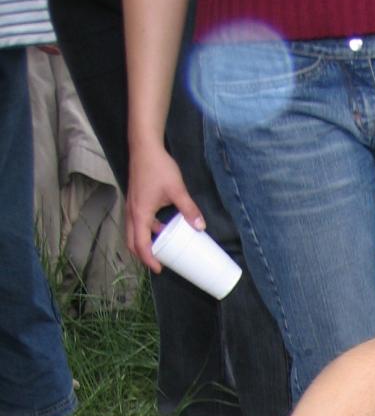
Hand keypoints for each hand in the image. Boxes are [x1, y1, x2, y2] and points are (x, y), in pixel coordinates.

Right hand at [125, 139, 203, 268]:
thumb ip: (188, 209)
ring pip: (133, 232)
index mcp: (139, 214)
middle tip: (159, 264)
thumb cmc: (158, 166)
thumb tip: (201, 226)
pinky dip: (146, 230)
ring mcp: (131, 206)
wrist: (144, 146)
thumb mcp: (177, 190)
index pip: (140, 245)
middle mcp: (131, 212)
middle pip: (132, 242)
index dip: (149, 260)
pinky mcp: (135, 200)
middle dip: (144, 256)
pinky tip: (162, 228)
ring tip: (162, 250)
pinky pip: (137, 222)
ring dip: (144, 243)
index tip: (160, 269)